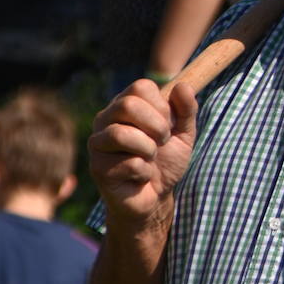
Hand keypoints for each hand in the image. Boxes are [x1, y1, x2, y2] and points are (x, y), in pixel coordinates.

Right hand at [88, 80, 197, 227]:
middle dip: (156, 126)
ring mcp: (98, 143)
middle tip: (162, 142)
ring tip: (150, 158)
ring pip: (121, 134)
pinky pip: (127, 163)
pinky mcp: (97, 167)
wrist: (157, 197)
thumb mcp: (184, 134)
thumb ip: (187, 110)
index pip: (141, 87)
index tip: (169, 124)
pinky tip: (141, 176)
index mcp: (125, 104)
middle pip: (127, 105)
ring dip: (148, 149)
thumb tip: (183, 85)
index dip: (162, 106)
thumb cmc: (167, 161)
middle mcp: (106, 119)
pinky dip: (144, 171)